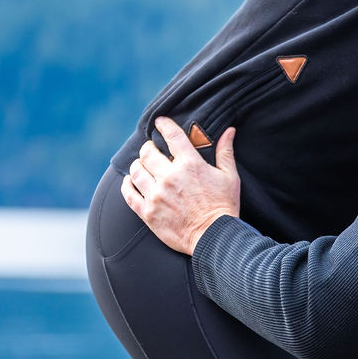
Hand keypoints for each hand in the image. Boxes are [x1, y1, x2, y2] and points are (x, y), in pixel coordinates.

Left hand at [121, 117, 240, 254]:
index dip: (164, 125)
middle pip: (148, 153)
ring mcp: (156, 195)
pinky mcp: (147, 212)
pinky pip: (129, 194)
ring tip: (142, 164)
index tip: (160, 122)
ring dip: (138, 164)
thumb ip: (226, 151)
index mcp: (190, 165)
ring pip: (136, 171)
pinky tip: (130, 181)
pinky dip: (127, 184)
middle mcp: (170, 177)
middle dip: (149, 147)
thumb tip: (229, 131)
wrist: (214, 236)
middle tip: (151, 148)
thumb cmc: (224, 206)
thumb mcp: (229, 176)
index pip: (172, 136)